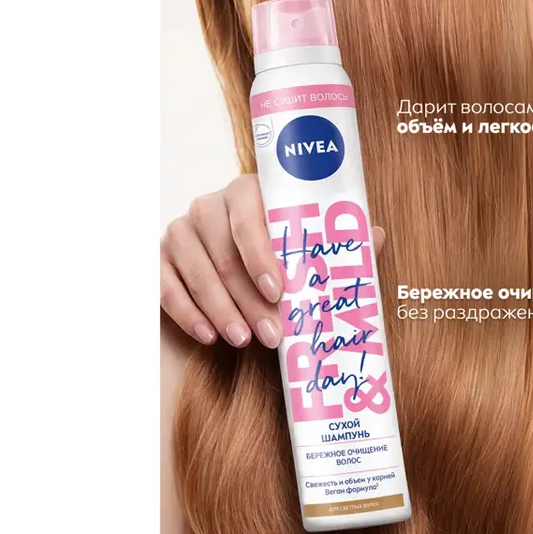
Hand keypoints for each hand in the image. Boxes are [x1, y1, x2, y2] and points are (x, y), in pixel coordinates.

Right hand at [160, 174, 385, 347]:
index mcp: (247, 192)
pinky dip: (188, 313)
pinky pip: (166, 286)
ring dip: (222, 310)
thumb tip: (373, 236)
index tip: (279, 291)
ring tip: (243, 341)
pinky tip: (208, 335)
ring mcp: (179, 232)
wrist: (234, 275)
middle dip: (249, 299)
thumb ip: (339, 243)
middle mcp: (208, 206)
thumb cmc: (280, 259)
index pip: (248, 214)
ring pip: (197, 272)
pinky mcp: (159, 260)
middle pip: (223, 252)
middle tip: (272, 334)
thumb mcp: (310, 250)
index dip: (261, 254)